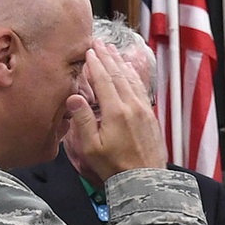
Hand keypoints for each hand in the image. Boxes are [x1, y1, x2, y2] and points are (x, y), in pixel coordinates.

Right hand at [64, 42, 166, 182]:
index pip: (103, 80)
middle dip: (106, 57)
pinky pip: (140, 89)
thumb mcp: (92, 148)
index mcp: (115, 112)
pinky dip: (133, 76)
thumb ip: (83, 120)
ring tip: (111, 50)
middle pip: (117, 74)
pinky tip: (129, 70)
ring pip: (130, 79)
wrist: (144, 181)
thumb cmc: (115, 168)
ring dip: (120, 63)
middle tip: (98, 43)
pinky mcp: (151, 116)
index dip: (95, 64)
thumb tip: (73, 98)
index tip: (88, 51)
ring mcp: (144, 110)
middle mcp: (131, 106)